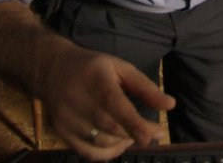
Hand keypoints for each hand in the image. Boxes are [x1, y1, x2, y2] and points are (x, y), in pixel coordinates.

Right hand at [40, 44, 174, 160]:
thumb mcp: (120, 68)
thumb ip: (145, 87)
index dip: (134, 123)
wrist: (52, 70)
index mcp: (95, 78)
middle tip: (152, 133)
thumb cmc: (93, 68)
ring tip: (132, 133)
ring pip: (101, 142)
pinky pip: (88, 153)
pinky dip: (108, 153)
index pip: (115, 104)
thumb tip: (170, 105)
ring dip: (123, 143)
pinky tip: (118, 143)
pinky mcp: (61, 133)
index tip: (153, 134)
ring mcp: (67, 119)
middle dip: (135, 134)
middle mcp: (77, 99)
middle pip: (110, 127)